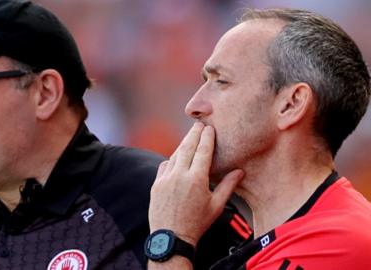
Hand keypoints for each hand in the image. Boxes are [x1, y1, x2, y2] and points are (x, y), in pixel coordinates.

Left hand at [149, 122, 243, 245]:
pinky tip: (176, 157)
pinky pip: (164, 166)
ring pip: (174, 155)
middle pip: (187, 148)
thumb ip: (228, 186)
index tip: (209, 128)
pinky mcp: (156, 184)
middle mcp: (180, 175)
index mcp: (197, 179)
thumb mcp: (216, 206)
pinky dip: (171, 159)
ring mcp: (165, 179)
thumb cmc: (197, 223)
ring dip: (182, 145)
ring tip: (189, 138)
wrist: (171, 237)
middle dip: (193, 134)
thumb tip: (239, 172)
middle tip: (198, 125)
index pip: (203, 151)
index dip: (206, 138)